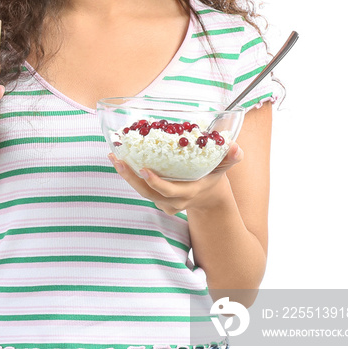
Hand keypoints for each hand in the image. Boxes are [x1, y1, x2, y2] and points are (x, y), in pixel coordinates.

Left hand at [108, 142, 243, 214]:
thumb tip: (234, 146)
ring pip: (141, 191)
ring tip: (114, 157)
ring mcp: (163, 202)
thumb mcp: (224, 166)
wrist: (208, 197)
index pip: (170, 191)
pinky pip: (140, 188)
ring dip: (126, 175)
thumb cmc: (214, 176)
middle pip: (148, 193)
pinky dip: (129, 174)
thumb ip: (231, 156)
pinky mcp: (155, 198)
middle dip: (132, 178)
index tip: (144, 170)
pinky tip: (119, 158)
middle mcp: (173, 201)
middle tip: (119, 160)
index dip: (157, 183)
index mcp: (189, 192)